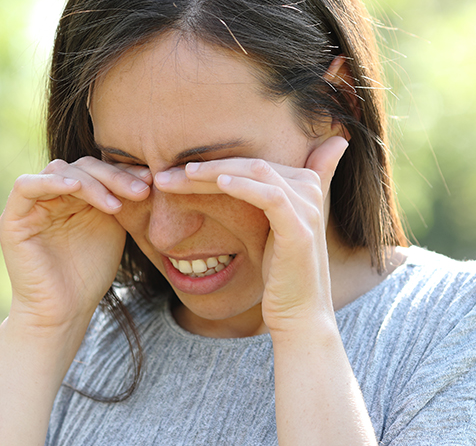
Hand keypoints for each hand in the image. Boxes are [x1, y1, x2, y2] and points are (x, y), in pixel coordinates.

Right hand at [0, 157, 151, 331]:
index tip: (151, 180)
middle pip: (82, 167)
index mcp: (74, 195)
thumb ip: (119, 198)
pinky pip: (26, 187)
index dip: (123, 172)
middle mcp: (51, 194)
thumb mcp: (113, 228)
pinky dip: (51, 182)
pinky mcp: (12, 218)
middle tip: (141, 191)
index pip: (98, 169)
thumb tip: (147, 171)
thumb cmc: (89, 274)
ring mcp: (30, 205)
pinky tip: (76, 189)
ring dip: (91, 183)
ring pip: (59, 171)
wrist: (64, 311)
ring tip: (116, 204)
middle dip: (113, 177)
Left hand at [153, 136, 348, 331]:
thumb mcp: (269, 231)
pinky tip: (219, 184)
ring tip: (181, 175)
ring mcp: (307, 209)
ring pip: (257, 172)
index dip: (214, 161)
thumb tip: (228, 184)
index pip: (251, 162)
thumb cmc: (278, 275)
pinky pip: (270, 197)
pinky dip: (243, 186)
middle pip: (251, 164)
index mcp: (303, 185)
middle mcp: (309, 189)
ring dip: (214, 172)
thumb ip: (262, 201)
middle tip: (166, 174)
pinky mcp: (299, 229)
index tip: (174, 171)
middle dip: (206, 166)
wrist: (299, 314)